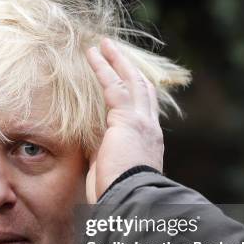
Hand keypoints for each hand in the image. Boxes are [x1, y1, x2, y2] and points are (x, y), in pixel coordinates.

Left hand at [85, 38, 163, 203]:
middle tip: (116, 52)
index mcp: (148, 141)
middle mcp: (149, 127)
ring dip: (116, 60)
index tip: (128, 78)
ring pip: (131, 81)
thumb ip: (105, 155)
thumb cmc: (119, 194)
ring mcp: (141, 121)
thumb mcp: (112, 171)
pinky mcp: (127, 119)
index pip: (145, 109)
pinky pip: (113, 86)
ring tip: (104, 45)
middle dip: (129, 68)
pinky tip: (93, 54)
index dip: (137, 91)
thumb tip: (94, 149)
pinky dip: (103, 67)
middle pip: (142, 89)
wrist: (130, 199)